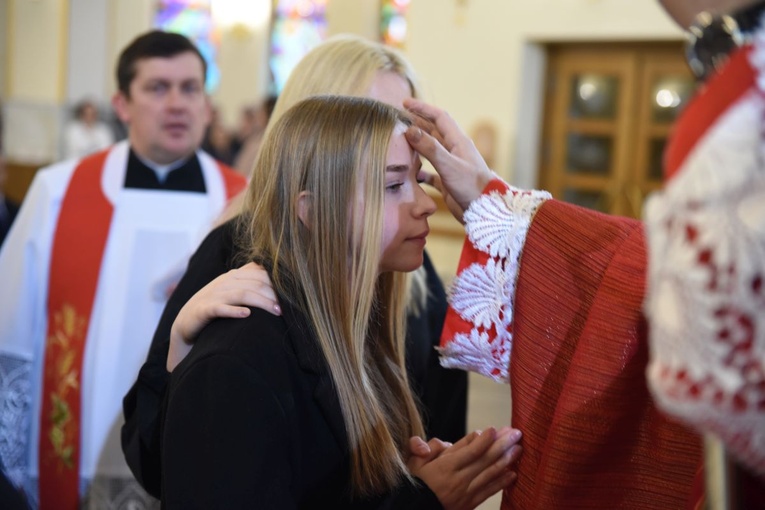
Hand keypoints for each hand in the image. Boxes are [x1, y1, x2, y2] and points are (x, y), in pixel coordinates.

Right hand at [166, 262, 280, 371]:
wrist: (187, 322)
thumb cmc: (216, 307)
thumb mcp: (233, 292)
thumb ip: (251, 284)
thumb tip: (277, 282)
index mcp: (233, 276)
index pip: (260, 274)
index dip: (277, 283)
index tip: (292, 295)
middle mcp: (224, 282)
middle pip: (255, 283)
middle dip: (273, 294)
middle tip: (288, 307)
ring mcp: (214, 295)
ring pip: (242, 294)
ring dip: (262, 302)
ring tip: (276, 312)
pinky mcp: (204, 310)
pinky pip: (220, 308)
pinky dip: (234, 311)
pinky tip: (247, 315)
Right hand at [404, 98, 495, 222]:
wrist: (485, 210)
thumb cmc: (471, 186)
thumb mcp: (449, 165)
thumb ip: (430, 148)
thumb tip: (410, 130)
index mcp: (458, 142)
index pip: (439, 118)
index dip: (422, 109)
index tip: (405, 103)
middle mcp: (455, 151)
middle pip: (434, 132)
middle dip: (418, 124)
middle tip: (399, 120)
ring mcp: (451, 167)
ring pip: (431, 151)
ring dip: (417, 145)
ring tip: (401, 143)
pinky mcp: (448, 183)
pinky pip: (431, 173)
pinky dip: (421, 171)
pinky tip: (412, 174)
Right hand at [408, 427, 522, 509]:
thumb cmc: (415, 482)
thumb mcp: (416, 462)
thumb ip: (431, 448)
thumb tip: (448, 441)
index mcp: (445, 467)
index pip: (469, 451)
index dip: (484, 440)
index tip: (494, 429)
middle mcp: (458, 480)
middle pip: (485, 460)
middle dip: (502, 445)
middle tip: (516, 433)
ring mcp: (466, 493)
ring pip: (490, 474)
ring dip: (507, 460)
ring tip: (519, 449)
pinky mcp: (470, 504)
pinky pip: (489, 491)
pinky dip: (502, 482)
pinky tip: (513, 473)